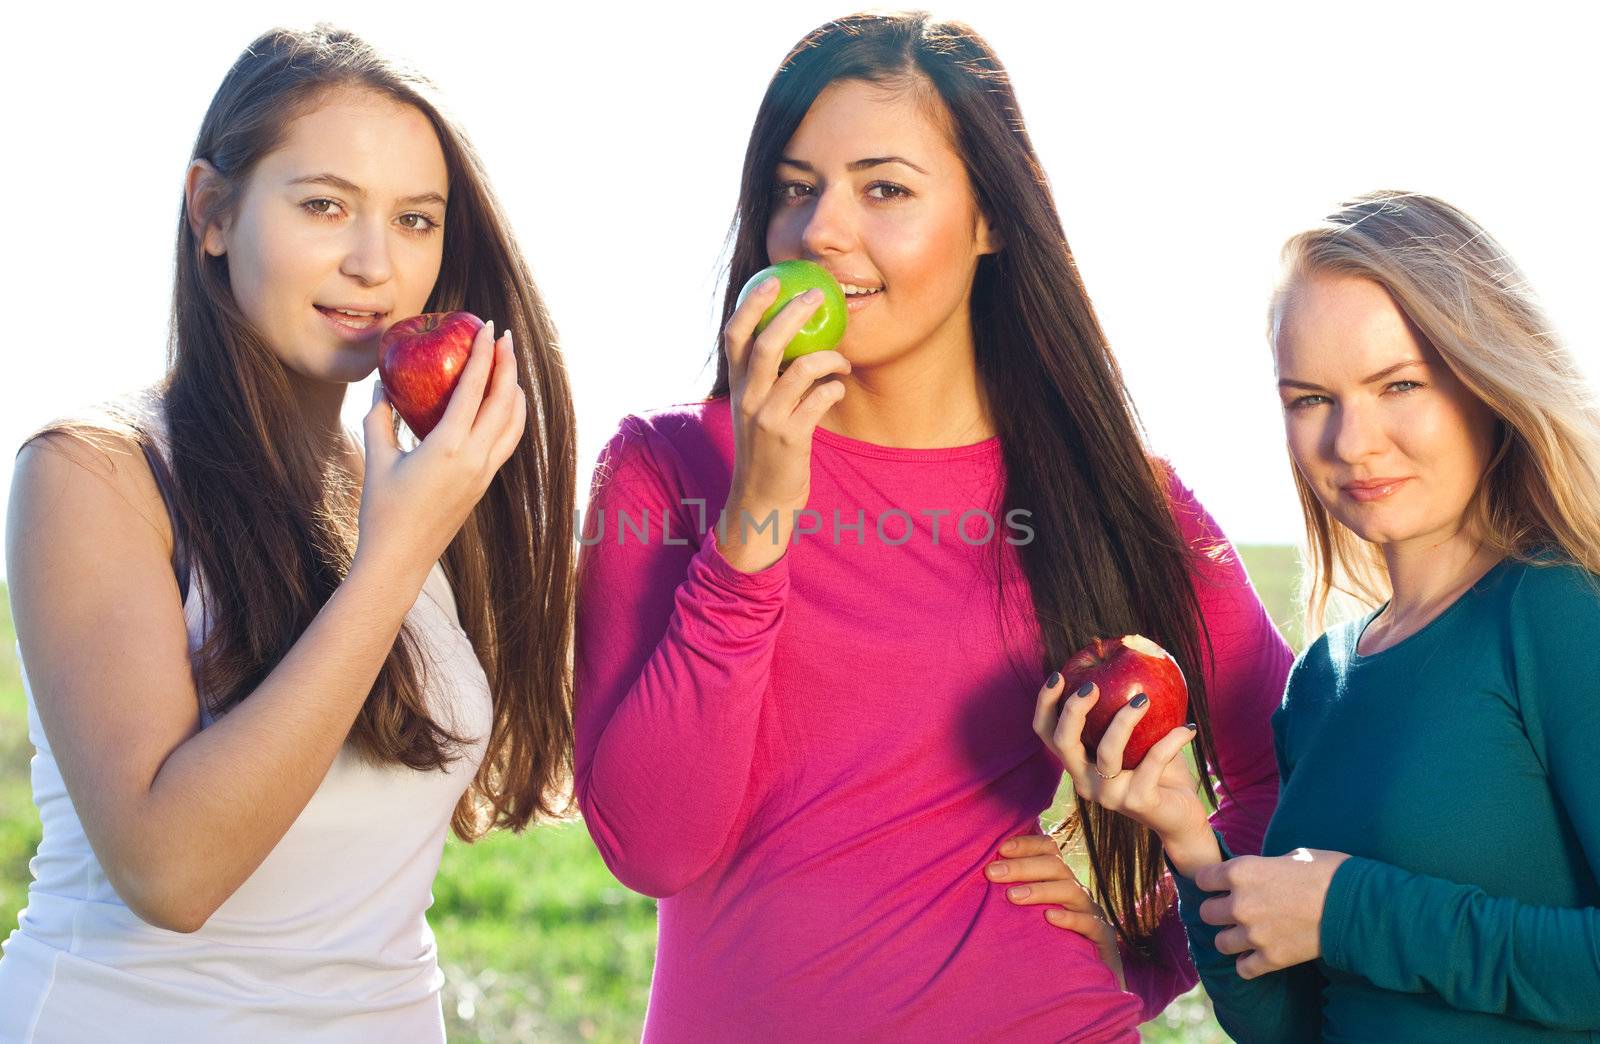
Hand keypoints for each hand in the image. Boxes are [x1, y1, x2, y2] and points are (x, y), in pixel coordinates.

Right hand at [354, 320, 526, 588]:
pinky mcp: (485, 483)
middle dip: (507, 364)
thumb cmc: (382, 510)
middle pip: (505, 401)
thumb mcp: (377, 458)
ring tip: (507, 366)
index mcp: (449, 446)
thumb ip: (379, 418)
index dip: (483, 354)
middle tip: (503, 337)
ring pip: (514, 423)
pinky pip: (508, 441)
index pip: (474, 388)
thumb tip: (380, 386)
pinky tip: (502, 406)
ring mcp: (485, 472)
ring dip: (514, 390)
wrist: (400, 559)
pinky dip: (511, 417)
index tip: (486, 327)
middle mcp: (476, 458)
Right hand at [718, 276, 850, 572]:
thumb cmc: (766, 448)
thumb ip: (768, 378)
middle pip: (766, 344)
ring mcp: (768, 418)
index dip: (752, 304)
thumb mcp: (756, 409)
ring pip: (801, 369)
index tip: (773, 280)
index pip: (734, 335)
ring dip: (829, 356)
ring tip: (842, 358)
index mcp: (737, 387)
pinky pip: (820, 399)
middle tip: (819, 295)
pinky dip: (834, 388)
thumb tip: (794, 339)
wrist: (761, 500)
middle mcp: (748, 398)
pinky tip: (838, 390)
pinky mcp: (791, 437)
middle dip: (794, 313)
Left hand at [986, 834, 1124, 989]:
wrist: (1088, 977)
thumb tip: (980, 876)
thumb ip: (1014, 893)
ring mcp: (1091, 912)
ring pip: (1071, 890)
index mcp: (1060, 880)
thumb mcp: (1031, 914)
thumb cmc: (1050, 942)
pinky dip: (1070, 918)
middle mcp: (1076, 891)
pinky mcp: (1102, 937)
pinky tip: (1049, 917)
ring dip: (1040, 889)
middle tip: (992, 873)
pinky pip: (1090, 923)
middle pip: (1055, 866)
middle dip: (1022, 866)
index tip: (1000, 848)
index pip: (1049, 849)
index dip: (1027, 844)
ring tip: (1012, 896)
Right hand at [1032, 674, 1219, 876]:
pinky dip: (1171, 741)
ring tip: (1144, 699)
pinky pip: (1153, 761)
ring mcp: (1109, 796)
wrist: (1182, 819)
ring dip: (1124, 719)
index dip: (1045, 704)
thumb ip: (1126, 712)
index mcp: (1078, 765)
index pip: (1047, 734)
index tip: (1058, 675)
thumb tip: (1133, 664)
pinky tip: (1188, 728)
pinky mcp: (1138, 802)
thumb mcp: (1138, 740)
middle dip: (1073, 710)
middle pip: (1063, 743)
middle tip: (1093, 686)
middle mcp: (1085, 782)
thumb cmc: (1157, 771)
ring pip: (1107, 752)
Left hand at [1194, 848, 1350, 978]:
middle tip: (1236, 911)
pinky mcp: (1271, 958)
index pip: (1202, 878)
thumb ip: (1266, 867)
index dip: (1212, 881)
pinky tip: (1258, 956)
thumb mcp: (1292, 856)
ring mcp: (1254, 934)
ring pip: (1220, 943)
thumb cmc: (1328, 873)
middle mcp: (1240, 903)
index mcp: (1242, 871)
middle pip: (1206, 912)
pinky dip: (1248, 964)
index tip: (1220, 884)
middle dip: (1219, 911)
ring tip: (1247, 934)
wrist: (1357, 905)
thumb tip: (1261, 873)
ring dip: (1232, 938)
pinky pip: (1243, 968)